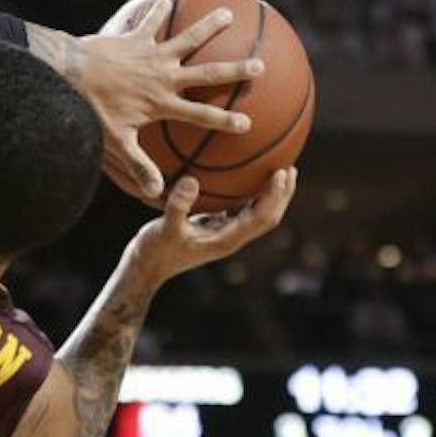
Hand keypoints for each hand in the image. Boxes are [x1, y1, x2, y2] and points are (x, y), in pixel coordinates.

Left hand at [66, 3, 265, 201]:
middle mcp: (164, 76)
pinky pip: (151, 22)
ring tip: (229, 14)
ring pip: (188, 38)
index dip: (224, 121)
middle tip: (259, 65)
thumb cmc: (92, 111)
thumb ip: (138, 165)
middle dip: (235, 70)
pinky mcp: (135, 38)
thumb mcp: (116, 142)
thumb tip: (155, 193)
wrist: (70, 74)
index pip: (201, 115)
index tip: (247, 124)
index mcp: (162, 103)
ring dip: (209, 26)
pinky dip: (159, 11)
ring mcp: (151, 54)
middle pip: (207, 73)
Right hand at [128, 168, 296, 285]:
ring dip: (270, 194)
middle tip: (290, 168)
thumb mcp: (165, 229)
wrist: (145, 268)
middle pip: (268, 216)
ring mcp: (224, 233)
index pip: (262, 217)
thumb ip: (178, 207)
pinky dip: (248, 194)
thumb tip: (191, 180)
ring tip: (277, 170)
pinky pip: (238, 209)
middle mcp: (231, 237)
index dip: (275, 196)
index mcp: (227, 239)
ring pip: (256, 213)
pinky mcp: (213, 228)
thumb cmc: (155, 251)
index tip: (281, 172)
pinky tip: (243, 177)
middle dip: (282, 194)